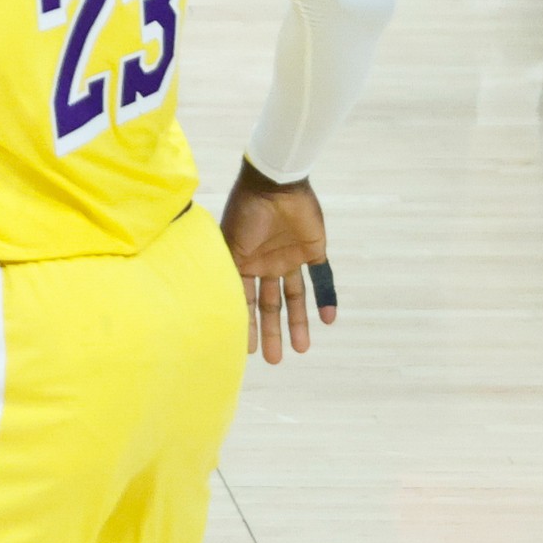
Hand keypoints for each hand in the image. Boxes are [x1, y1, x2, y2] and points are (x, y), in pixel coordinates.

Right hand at [218, 162, 333, 364]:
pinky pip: (322, 278)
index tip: (248, 351)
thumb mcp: (230, 245)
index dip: (247, 324)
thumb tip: (214, 305)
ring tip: (301, 349)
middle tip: (275, 359)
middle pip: (269, 304)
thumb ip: (227, 273)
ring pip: (295, 297)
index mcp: (243, 262)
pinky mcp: (314, 251)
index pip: (245, 300)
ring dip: (298, 323)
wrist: (276, 183)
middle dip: (272, 331)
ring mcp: (290, 258)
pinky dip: (326, 298)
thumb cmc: (246, 211)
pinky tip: (329, 319)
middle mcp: (266, 263)